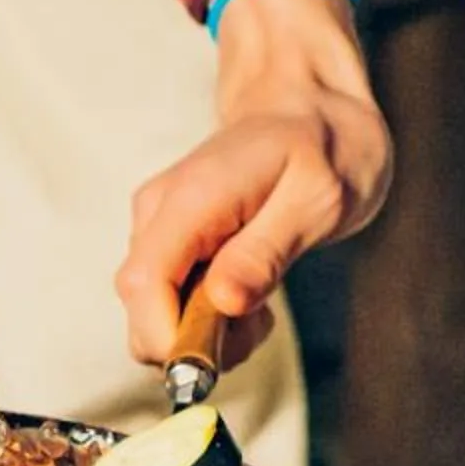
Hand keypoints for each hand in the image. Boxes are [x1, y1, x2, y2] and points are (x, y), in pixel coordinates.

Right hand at [116, 0, 393, 366]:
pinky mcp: (168, 244)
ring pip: (157, 314)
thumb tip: (223, 302)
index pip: (143, 285)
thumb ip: (267, 251)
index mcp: (191, 198)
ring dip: (208, 331)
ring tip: (263, 301)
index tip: (219, 357)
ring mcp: (159, 228)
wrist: (310, 108)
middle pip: (141, 310)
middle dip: (195, 341)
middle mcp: (159, 214)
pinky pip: (171, 302)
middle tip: (260, 322)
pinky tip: (247, 289)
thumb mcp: (318, 199)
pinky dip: (209, 316)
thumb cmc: (323, 148)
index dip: (169, 337)